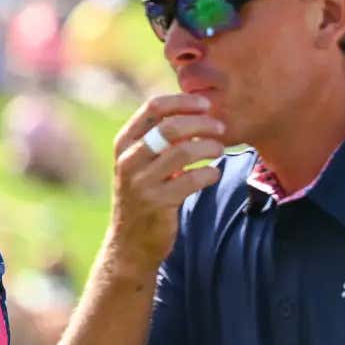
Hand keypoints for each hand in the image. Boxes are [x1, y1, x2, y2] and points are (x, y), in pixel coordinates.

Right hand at [105, 94, 225, 271]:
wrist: (130, 242)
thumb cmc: (144, 194)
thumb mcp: (141, 162)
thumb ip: (158, 136)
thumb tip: (196, 108)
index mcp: (124, 143)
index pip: (153, 107)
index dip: (184, 102)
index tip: (206, 105)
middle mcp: (128, 160)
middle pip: (170, 127)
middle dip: (202, 123)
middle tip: (220, 128)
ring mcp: (141, 183)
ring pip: (183, 151)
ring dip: (209, 147)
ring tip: (219, 150)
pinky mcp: (157, 203)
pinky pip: (192, 180)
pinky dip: (209, 173)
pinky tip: (212, 175)